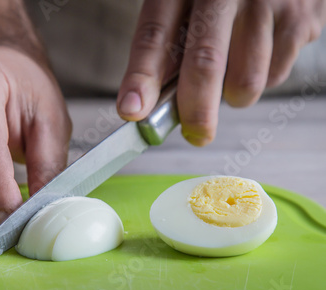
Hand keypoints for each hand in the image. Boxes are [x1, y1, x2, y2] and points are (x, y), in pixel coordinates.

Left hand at [118, 0, 325, 145]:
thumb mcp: (187, 6)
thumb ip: (170, 47)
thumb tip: (149, 104)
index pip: (154, 36)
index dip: (141, 78)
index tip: (132, 110)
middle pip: (205, 63)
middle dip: (195, 111)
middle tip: (195, 134)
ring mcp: (265, 3)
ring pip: (245, 82)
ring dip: (233, 96)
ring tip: (232, 70)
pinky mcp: (299, 20)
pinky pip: (275, 76)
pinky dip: (262, 79)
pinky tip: (259, 53)